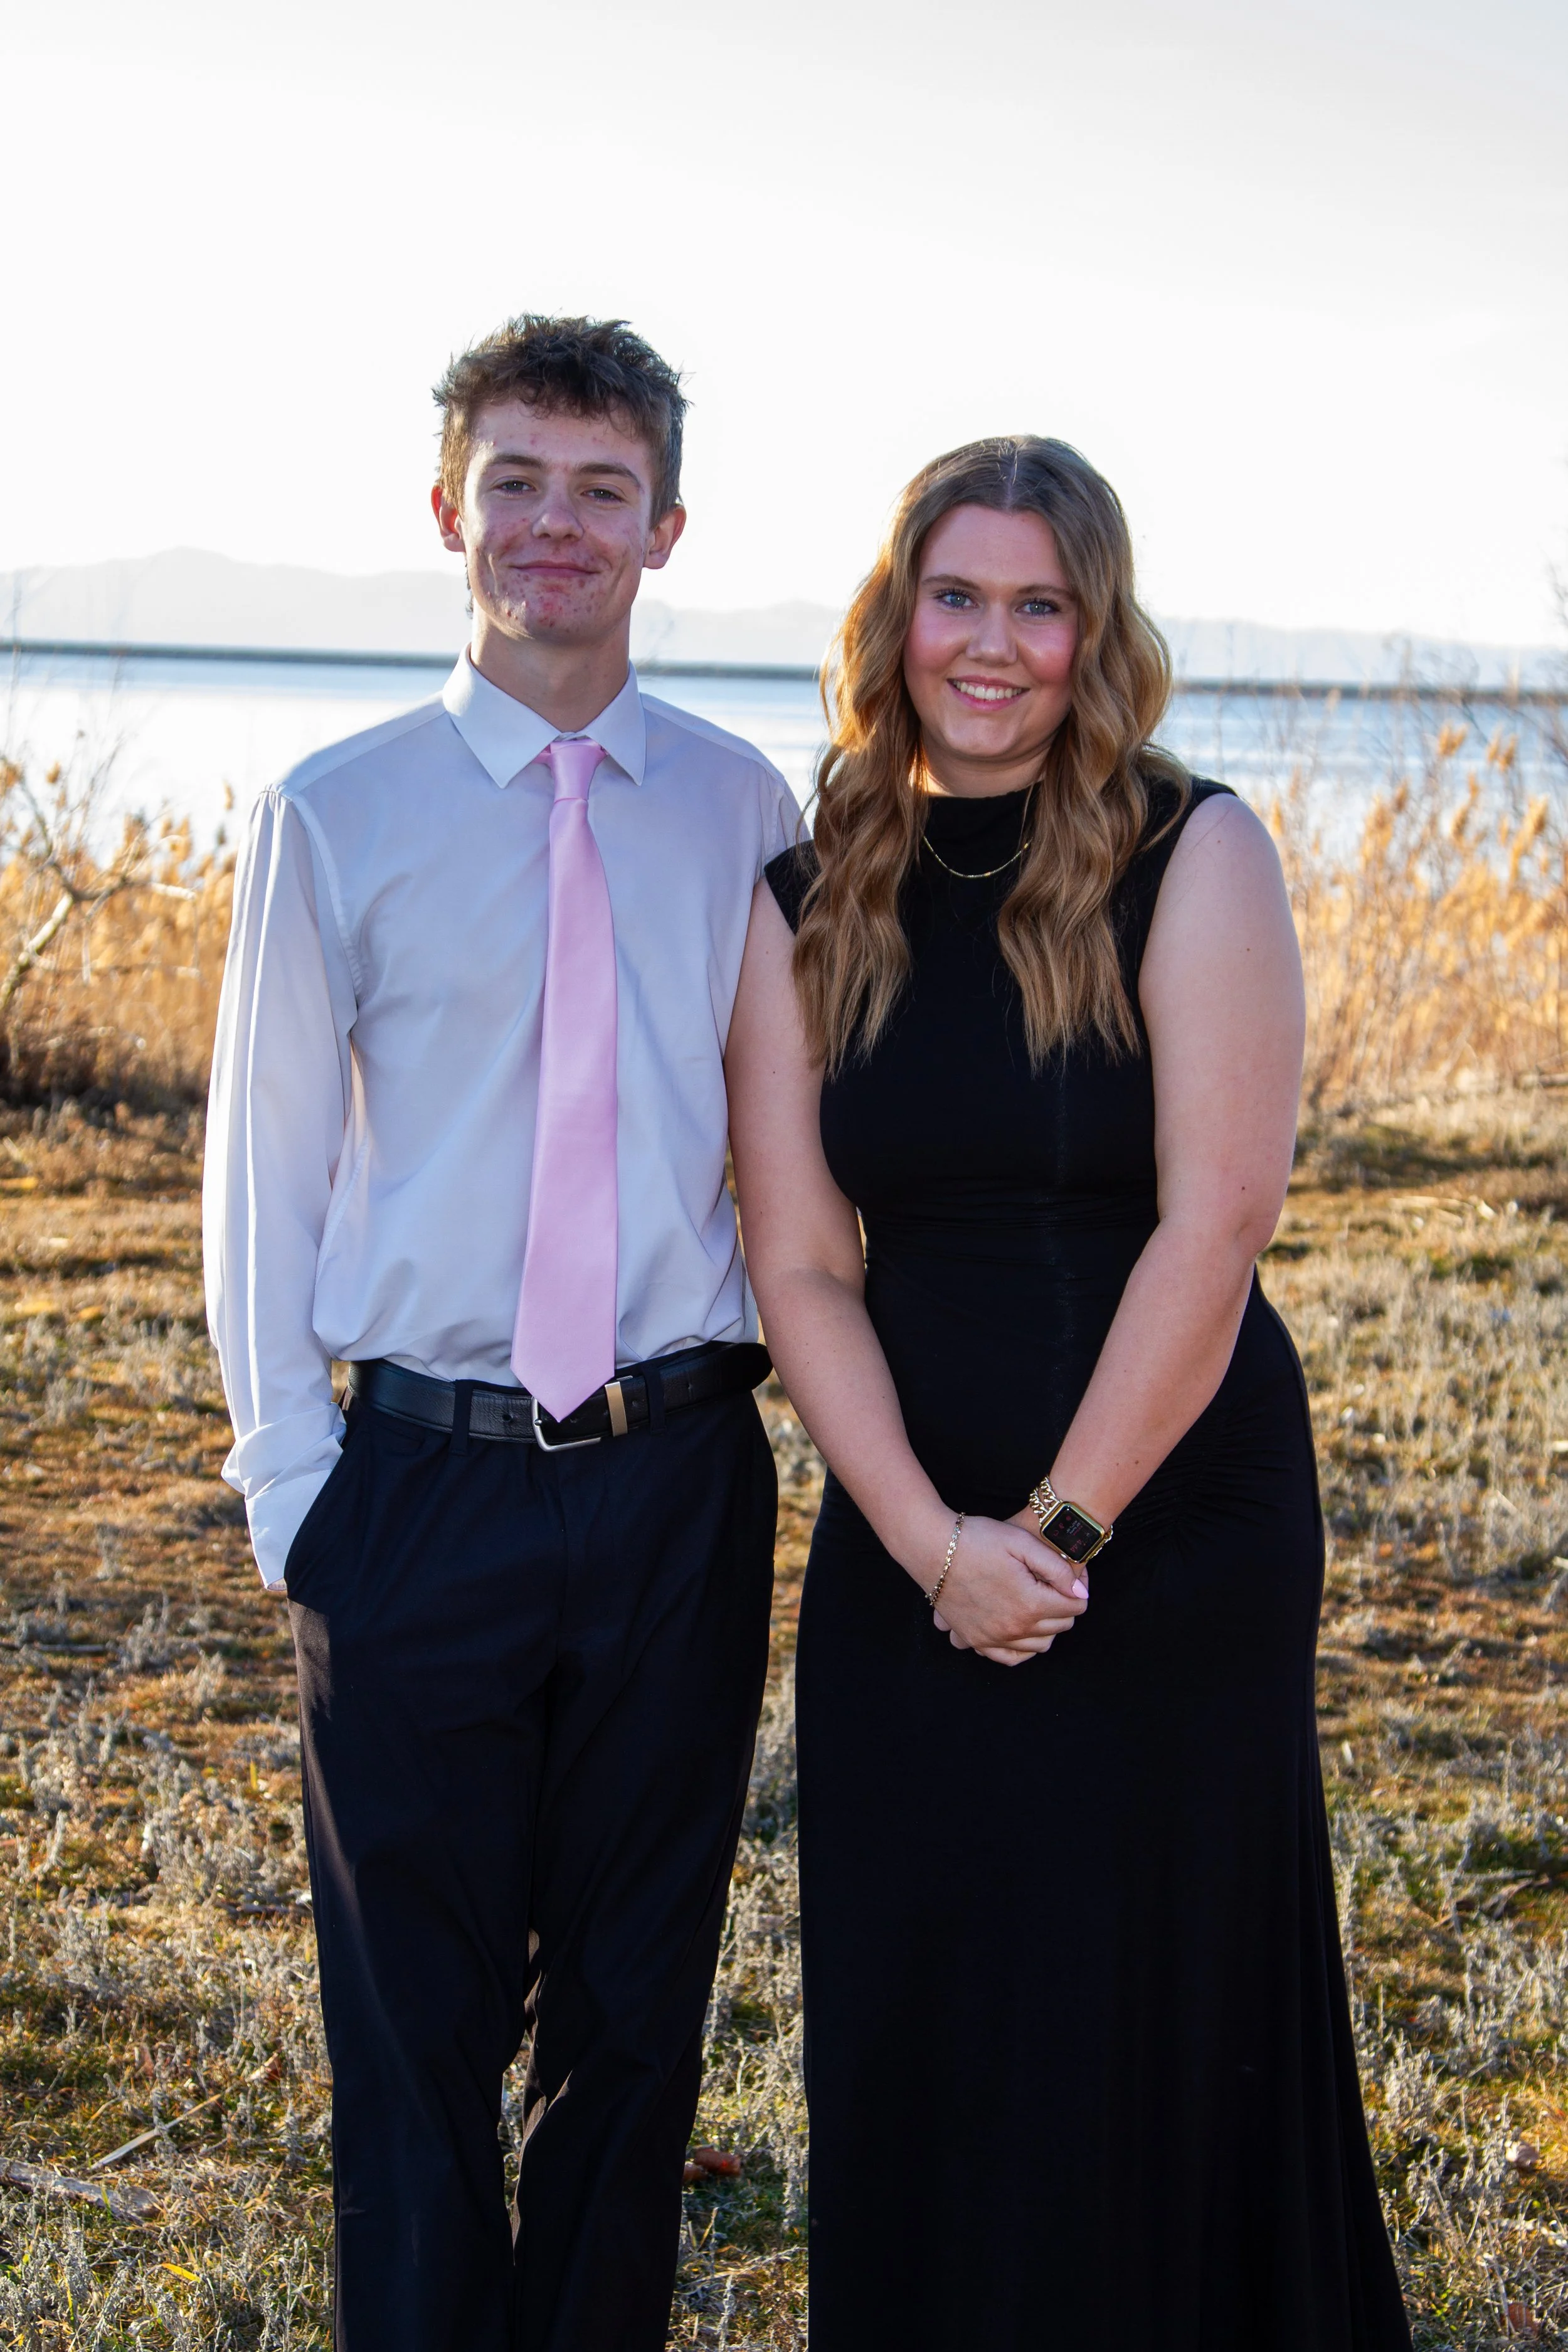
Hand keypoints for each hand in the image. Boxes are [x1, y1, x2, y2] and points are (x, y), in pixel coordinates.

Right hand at [930, 1512, 1087, 1667]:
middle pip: (1060, 1627)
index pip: (1075, 1607)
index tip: (1067, 1576)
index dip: (1075, 1589)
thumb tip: (1080, 1593)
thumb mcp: (1022, 1542)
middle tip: (1053, 1586)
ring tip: (1038, 1603)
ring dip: (1046, 1627)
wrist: (931, 1547)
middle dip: (1063, 1606)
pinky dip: (1023, 1648)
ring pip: (1039, 1645)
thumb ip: (1057, 1568)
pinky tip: (1022, 1631)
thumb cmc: (977, 1539)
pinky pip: (1009, 1657)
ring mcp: (993, 1637)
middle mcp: (1014, 1627)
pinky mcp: (976, 1640)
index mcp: (1030, 1603)